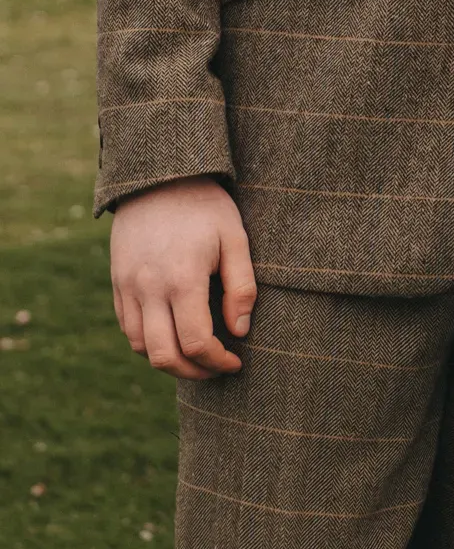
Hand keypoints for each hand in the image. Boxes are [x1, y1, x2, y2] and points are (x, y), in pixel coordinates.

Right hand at [110, 177, 255, 380]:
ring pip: (140, 347)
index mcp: (183, 279)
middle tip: (216, 368)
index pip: (196, 343)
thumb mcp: (235, 238)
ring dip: (168, 361)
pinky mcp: (118, 282)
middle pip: (164, 356)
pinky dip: (147, 342)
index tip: (235, 362)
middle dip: (193, 372)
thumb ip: (241, 287)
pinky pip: (127, 327)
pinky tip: (172, 334)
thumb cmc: (205, 206)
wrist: (159, 176)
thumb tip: (240, 331)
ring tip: (195, 356)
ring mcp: (128, 286)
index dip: (217, 362)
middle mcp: (149, 288)